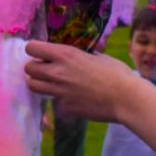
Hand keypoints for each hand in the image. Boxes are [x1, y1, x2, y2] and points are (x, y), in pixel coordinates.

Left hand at [22, 41, 136, 122]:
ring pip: (33, 86)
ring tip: (52, 83)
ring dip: (40, 83)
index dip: (35, 50)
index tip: (42, 53)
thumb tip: (72, 55)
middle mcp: (58, 72)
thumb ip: (79, 55)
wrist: (127, 99)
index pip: (32, 48)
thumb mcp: (97, 56)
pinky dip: (61, 99)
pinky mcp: (65, 107)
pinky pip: (55, 101)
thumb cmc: (117, 74)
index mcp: (65, 54)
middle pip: (28, 69)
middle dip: (35, 68)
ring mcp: (60, 91)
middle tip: (46, 69)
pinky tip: (75, 98)